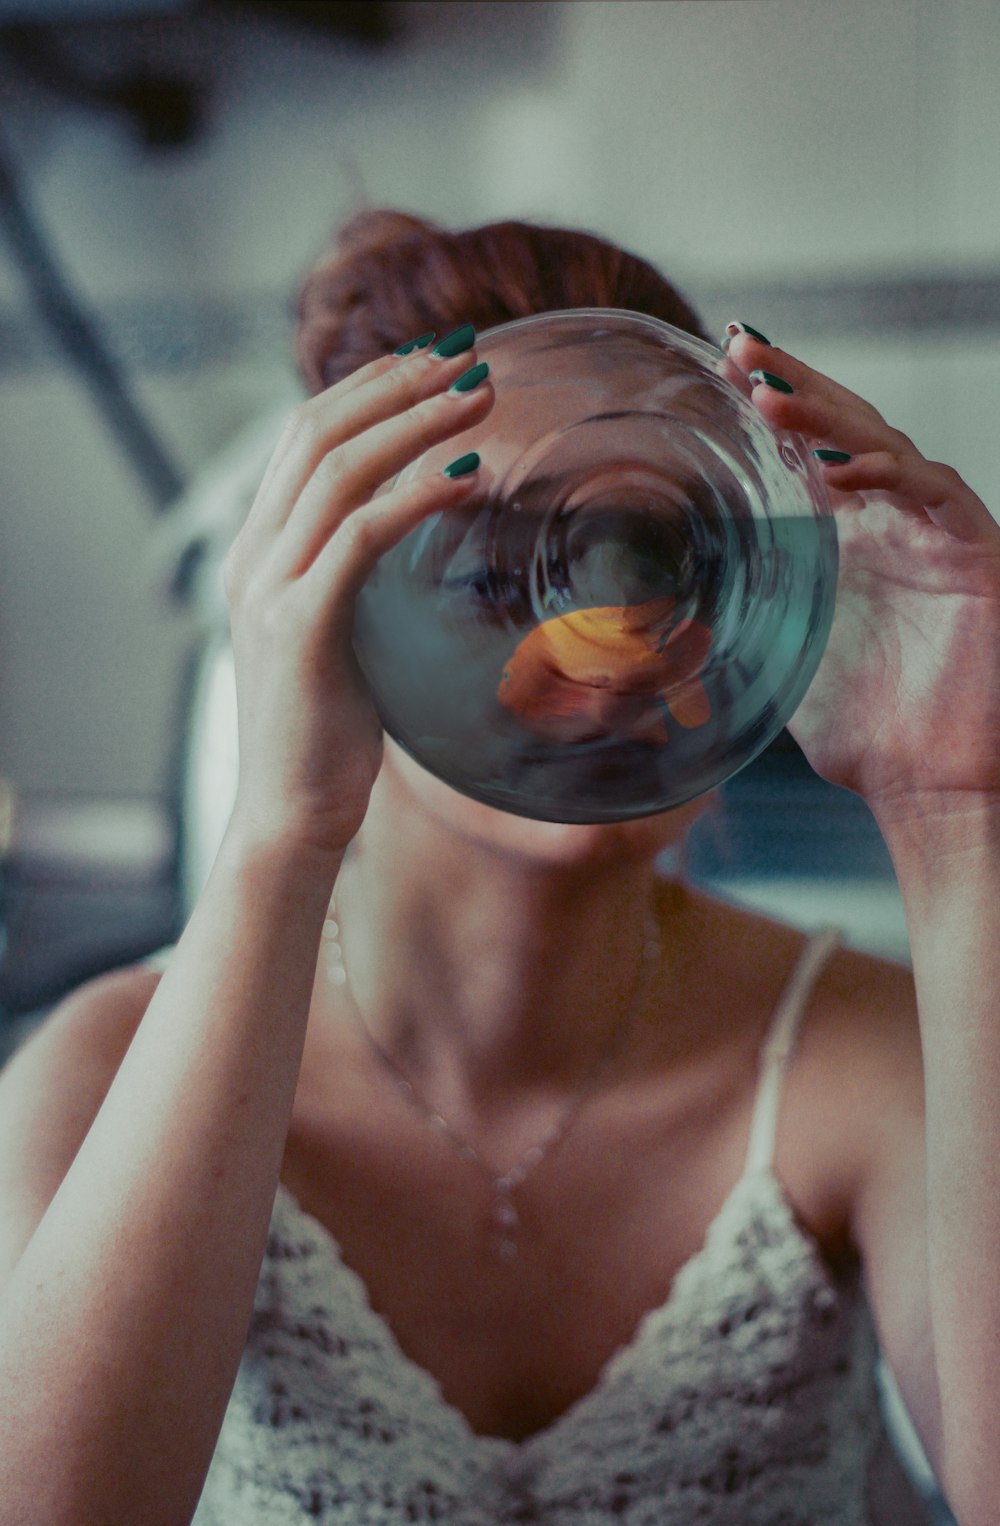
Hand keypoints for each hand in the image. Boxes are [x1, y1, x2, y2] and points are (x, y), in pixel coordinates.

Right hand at [222, 336, 493, 858]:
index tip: (431, 361)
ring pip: (340, 472)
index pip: (305, 438)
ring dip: (415, 423)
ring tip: (479, 397)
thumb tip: (415, 528)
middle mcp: (251, 557)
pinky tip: (467, 478)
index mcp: (257, 551)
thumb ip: (354, 574)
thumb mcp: (337, 632)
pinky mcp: (297, 627)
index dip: (368, 388)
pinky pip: (360, 538)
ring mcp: (267, 589)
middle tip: (467, 354)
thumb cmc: (327, 731)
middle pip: (318, 433)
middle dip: (396, 383)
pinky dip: (415, 497)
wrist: (290, 813)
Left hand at [724, 323, 999, 814]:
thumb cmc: (862, 732)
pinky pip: (936, 495)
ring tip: (769, 397)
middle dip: (794, 383)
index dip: (772, 402)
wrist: (928, 786)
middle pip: (844, 428)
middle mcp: (893, 522)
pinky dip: (890, 474)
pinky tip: (842, 467)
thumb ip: (742, 610)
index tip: (720, 362)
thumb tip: (657, 603)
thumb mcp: (781, 654)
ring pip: (885, 448)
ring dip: (828, 419)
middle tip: (741, 346)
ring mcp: (937, 532)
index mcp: (850, 536)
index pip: (809, 449)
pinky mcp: (978, 554)